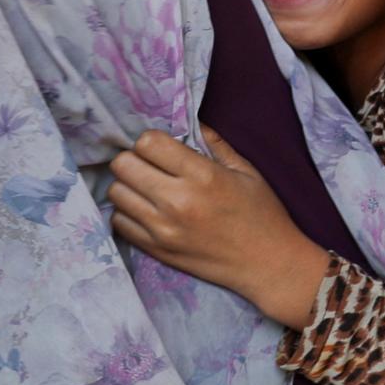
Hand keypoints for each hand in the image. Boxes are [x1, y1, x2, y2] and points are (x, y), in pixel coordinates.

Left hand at [107, 127, 328, 327]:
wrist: (268, 263)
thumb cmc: (263, 214)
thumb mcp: (247, 172)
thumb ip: (215, 144)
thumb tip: (189, 121)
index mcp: (203, 176)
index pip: (148, 143)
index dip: (153, 141)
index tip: (164, 151)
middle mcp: (177, 200)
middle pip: (123, 165)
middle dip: (135, 160)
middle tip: (152, 168)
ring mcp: (162, 227)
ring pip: (116, 192)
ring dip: (129, 186)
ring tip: (149, 190)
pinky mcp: (155, 248)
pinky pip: (119, 221)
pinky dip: (129, 213)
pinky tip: (148, 212)